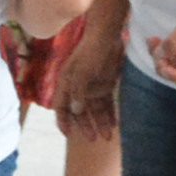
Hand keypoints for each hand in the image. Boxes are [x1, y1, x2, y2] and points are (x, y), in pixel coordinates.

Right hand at [55, 21, 126, 135]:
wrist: (107, 36)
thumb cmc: (91, 52)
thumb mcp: (82, 72)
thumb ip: (78, 92)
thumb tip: (75, 111)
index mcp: (66, 83)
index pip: (61, 106)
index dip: (63, 121)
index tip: (69, 135)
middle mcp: (77, 87)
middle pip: (80, 111)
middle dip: (86, 126)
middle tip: (94, 140)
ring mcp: (91, 86)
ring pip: (95, 109)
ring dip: (100, 122)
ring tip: (107, 136)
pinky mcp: (105, 83)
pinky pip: (106, 102)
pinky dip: (110, 112)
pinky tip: (114, 124)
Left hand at [148, 0, 175, 86]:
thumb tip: (162, 55)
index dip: (175, 76)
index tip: (163, 66)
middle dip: (163, 64)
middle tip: (155, 50)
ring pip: (170, 65)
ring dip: (158, 56)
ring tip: (153, 41)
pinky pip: (167, 56)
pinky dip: (158, 50)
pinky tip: (153, 40)